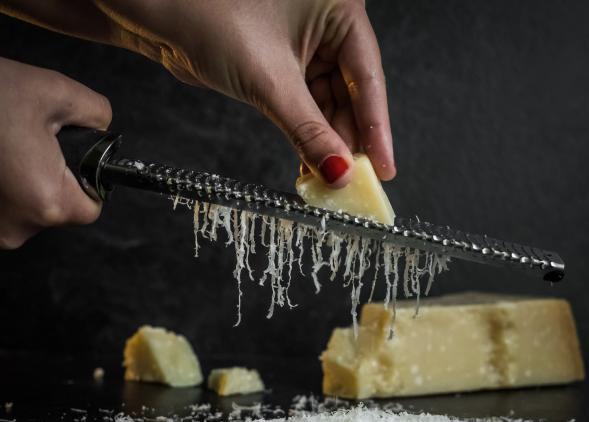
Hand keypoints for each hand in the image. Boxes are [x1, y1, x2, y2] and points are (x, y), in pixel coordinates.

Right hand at [0, 57, 111, 248]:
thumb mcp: (55, 91)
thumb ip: (97, 113)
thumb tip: (102, 128)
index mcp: (46, 202)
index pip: (91, 208)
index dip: (87, 180)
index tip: (71, 157)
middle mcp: (15, 228)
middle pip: (58, 210)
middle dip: (53, 177)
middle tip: (31, 142)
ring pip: (28, 209)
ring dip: (24, 181)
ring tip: (7, 148)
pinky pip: (3, 207)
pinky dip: (3, 186)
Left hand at [92, 0, 395, 186]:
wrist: (152, 9)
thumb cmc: (205, 14)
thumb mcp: (268, 80)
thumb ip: (308, 130)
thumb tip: (338, 171)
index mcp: (337, 8)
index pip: (368, 77)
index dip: (377, 128)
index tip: (383, 168)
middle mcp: (326, 24)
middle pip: (351, 95)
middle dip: (347, 141)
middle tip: (350, 182)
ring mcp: (304, 44)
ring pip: (327, 104)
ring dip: (326, 143)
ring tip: (327, 180)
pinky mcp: (281, 62)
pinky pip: (304, 104)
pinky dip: (306, 135)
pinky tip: (310, 163)